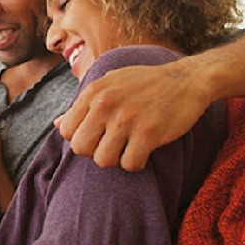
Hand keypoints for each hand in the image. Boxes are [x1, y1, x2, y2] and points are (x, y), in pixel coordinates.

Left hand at [56, 60, 210, 171]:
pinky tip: (143, 152)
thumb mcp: (109, 84)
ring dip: (116, 159)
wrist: (187, 80)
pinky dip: (136, 163)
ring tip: (127, 148)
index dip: (80, 138)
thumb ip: (83, 104)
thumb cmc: (144, 83)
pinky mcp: (148, 132)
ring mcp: (126, 119)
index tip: (96, 136)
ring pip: (103, 161)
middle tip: (111, 145)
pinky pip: (129, 164)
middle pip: (80, 149)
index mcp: (93, 92)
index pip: (66, 131)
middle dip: (94, 152)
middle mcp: (105, 104)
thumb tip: (57, 124)